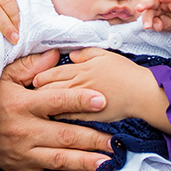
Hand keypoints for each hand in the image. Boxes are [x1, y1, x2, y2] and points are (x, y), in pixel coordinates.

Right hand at [0, 50, 111, 170]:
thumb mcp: (3, 76)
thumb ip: (30, 66)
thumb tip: (56, 55)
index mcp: (22, 105)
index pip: (56, 101)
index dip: (80, 100)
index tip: (101, 100)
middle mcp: (24, 131)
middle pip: (65, 135)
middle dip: (92, 138)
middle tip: (114, 140)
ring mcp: (23, 153)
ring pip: (59, 159)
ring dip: (85, 161)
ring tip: (106, 161)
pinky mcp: (21, 168)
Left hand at [32, 48, 170, 133]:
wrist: (139, 93)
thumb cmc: (124, 72)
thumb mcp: (104, 55)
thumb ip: (85, 53)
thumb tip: (71, 56)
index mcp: (80, 68)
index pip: (52, 72)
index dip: (40, 76)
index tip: (34, 80)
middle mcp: (77, 84)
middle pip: (48, 88)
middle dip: (37, 91)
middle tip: (30, 94)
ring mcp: (80, 101)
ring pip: (54, 103)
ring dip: (44, 104)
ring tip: (37, 106)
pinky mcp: (87, 115)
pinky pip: (66, 117)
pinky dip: (56, 116)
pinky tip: (52, 117)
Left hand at [137, 0, 170, 33]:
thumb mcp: (164, 26)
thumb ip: (158, 25)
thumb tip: (154, 26)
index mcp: (154, 8)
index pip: (147, 12)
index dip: (146, 19)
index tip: (147, 26)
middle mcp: (161, 2)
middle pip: (151, 1)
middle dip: (145, 4)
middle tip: (139, 8)